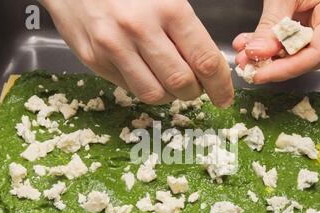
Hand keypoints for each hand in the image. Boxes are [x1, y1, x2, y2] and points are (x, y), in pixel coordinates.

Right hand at [40, 0, 233, 106]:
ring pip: (155, 93)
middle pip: (181, 82)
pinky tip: (146, 73)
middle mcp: (140, 29)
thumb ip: (187, 29)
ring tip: (171, 83)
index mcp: (167, 8)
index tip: (224, 97)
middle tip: (196, 87)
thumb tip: (208, 65)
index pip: (204, 60)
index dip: (220, 85)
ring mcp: (114, 47)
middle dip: (195, 92)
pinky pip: (129, 88)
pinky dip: (145, 87)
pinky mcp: (95, 60)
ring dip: (170, 95)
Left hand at [233, 0, 319, 83]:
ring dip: (267, 54)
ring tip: (243, 54)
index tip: (260, 74)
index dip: (286, 69)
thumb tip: (256, 53)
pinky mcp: (312, 16)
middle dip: (272, 63)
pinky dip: (270, 41)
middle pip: (306, 55)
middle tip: (246, 65)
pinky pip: (291, 37)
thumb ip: (271, 24)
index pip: (317, 54)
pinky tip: (251, 43)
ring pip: (295, 49)